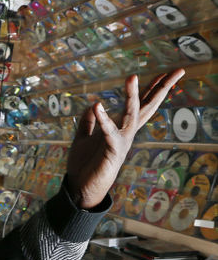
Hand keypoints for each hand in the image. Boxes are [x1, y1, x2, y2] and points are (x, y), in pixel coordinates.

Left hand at [66, 70, 184, 208]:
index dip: (151, 88)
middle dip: (161, 88)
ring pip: (131, 115)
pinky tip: (97, 105)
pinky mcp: (111, 151)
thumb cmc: (86, 165)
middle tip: (178, 71)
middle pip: (147, 107)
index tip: (165, 73)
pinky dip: (103, 119)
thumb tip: (93, 104)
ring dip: (131, 96)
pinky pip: (108, 132)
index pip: (140, 104)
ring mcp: (121, 142)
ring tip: (131, 77)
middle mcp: (126, 133)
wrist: (80, 188)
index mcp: (121, 129)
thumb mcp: (84, 138)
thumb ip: (89, 123)